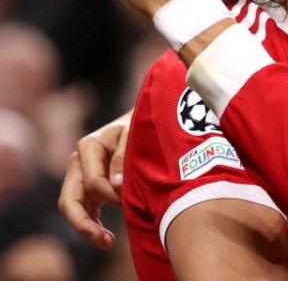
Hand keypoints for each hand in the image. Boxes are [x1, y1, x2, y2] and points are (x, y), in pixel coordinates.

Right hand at [57, 111, 130, 248]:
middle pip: (70, 199)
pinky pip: (83, 208)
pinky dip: (91, 223)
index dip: (110, 195)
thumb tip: (117, 185)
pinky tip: (106, 237)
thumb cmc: (140, 127)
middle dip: (83, 222)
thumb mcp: (134, 134)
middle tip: (104, 239)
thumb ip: (124, 156)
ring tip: (107, 242)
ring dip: (86, 227)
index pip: (92, 182)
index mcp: (88, 147)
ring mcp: (79, 174)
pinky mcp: (86, 185)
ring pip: (73, 207)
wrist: (141, 122)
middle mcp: (78, 161)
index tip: (128, 199)